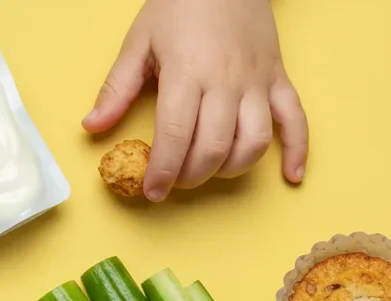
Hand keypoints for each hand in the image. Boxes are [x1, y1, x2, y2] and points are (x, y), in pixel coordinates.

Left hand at [84, 0, 307, 200]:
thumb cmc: (179, 5)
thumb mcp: (139, 43)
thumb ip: (117, 89)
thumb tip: (92, 127)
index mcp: (187, 74)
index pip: (175, 136)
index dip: (162, 171)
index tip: (152, 192)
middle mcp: (226, 82)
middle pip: (214, 147)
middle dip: (191, 175)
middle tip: (174, 182)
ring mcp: (258, 82)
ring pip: (254, 142)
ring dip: (231, 168)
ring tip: (210, 171)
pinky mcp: (279, 79)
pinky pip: (297, 119)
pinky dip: (298, 150)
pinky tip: (291, 175)